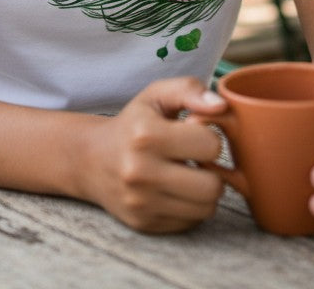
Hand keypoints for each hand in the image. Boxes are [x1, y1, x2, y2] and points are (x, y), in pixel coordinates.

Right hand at [79, 76, 226, 233]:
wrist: (92, 159)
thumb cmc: (133, 123)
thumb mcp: (156, 95)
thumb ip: (190, 90)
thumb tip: (221, 107)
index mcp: (146, 134)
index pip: (210, 145)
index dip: (209, 137)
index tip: (194, 134)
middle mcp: (141, 172)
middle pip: (213, 186)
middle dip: (212, 170)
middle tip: (196, 159)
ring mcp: (141, 202)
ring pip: (206, 208)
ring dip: (204, 191)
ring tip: (187, 173)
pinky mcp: (144, 223)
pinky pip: (190, 222)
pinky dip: (190, 206)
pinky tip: (175, 189)